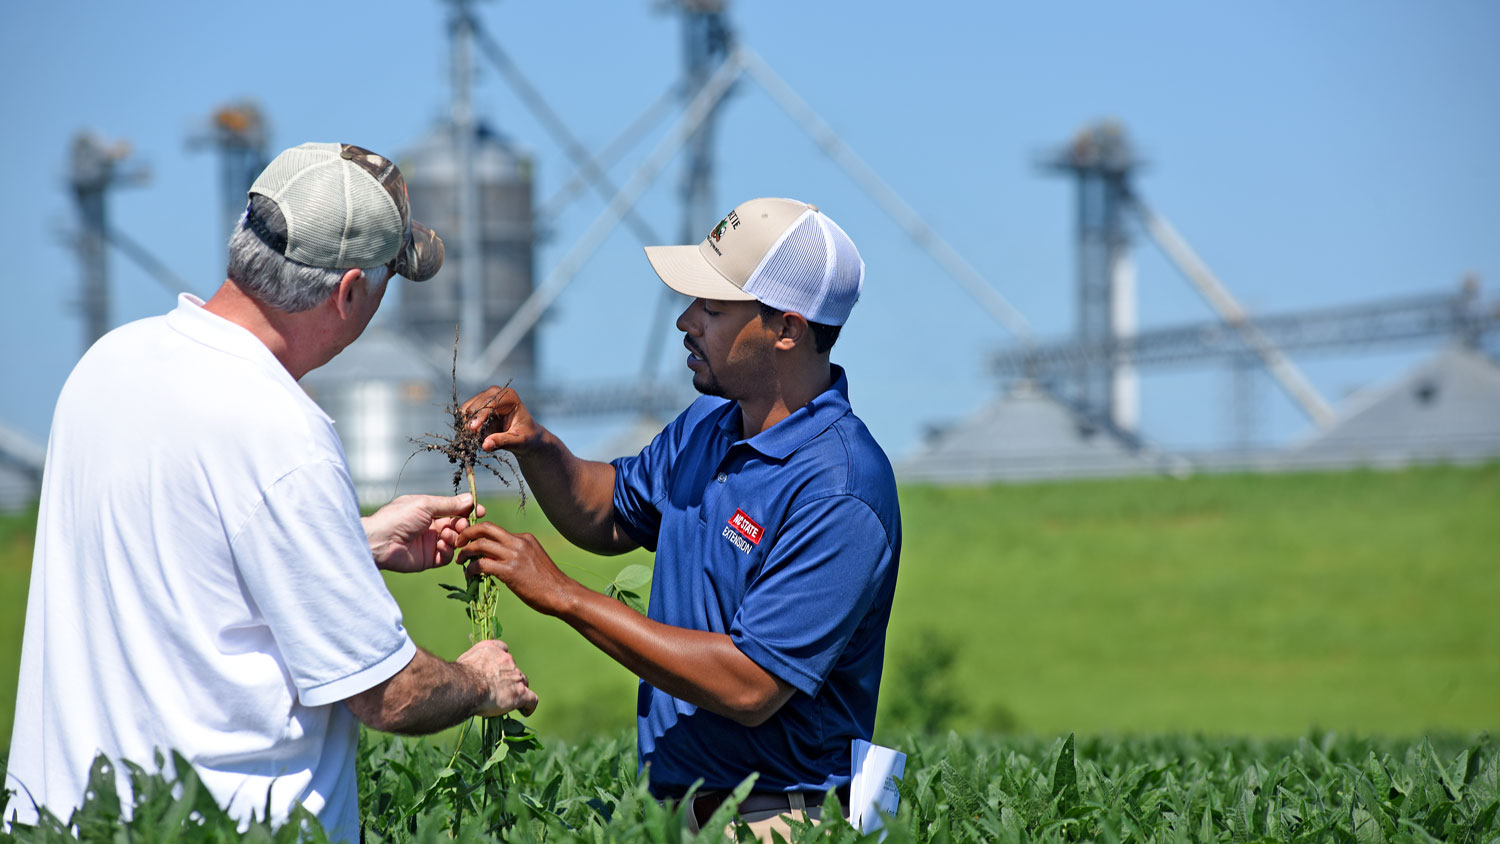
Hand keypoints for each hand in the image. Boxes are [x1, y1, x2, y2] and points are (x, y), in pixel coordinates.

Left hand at [363, 493, 485, 572]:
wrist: (379, 542)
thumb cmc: (398, 518)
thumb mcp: (425, 505)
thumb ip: (449, 504)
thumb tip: (469, 499)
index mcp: (428, 510)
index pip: (453, 509)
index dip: (467, 510)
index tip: (479, 511)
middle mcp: (430, 526)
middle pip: (456, 525)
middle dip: (463, 525)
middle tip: (463, 525)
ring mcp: (430, 543)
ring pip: (454, 541)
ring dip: (455, 537)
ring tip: (447, 536)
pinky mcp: (428, 559)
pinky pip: (446, 556)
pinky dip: (448, 551)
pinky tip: (440, 546)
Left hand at [455, 522, 578, 616]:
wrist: (561, 594)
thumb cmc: (548, 583)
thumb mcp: (532, 559)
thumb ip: (516, 554)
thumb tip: (495, 559)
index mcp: (524, 538)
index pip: (495, 529)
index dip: (478, 533)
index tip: (469, 542)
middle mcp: (519, 541)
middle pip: (485, 528)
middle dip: (467, 534)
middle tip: (458, 544)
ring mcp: (514, 555)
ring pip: (480, 544)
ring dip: (465, 552)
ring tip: (460, 561)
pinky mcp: (510, 571)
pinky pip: (482, 564)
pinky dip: (472, 568)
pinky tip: (470, 575)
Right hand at [457, 639, 538, 717]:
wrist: (467, 686)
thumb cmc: (459, 677)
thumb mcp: (464, 662)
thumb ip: (472, 664)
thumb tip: (468, 674)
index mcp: (492, 649)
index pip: (503, 649)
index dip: (501, 661)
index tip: (498, 668)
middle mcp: (507, 659)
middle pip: (513, 668)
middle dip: (509, 677)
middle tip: (500, 690)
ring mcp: (516, 676)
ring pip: (522, 682)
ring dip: (518, 690)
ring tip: (511, 701)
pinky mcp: (520, 693)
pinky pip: (531, 699)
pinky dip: (529, 705)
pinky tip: (525, 711)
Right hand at [461, 386, 541, 453]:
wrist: (526, 435)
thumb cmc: (526, 436)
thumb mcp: (518, 441)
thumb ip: (503, 442)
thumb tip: (486, 445)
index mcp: (509, 397)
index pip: (490, 403)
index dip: (480, 415)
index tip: (472, 429)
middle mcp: (496, 393)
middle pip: (476, 404)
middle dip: (471, 421)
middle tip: (470, 438)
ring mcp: (485, 397)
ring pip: (467, 408)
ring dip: (466, 423)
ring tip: (472, 438)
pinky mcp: (478, 404)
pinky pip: (465, 413)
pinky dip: (464, 424)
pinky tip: (470, 435)